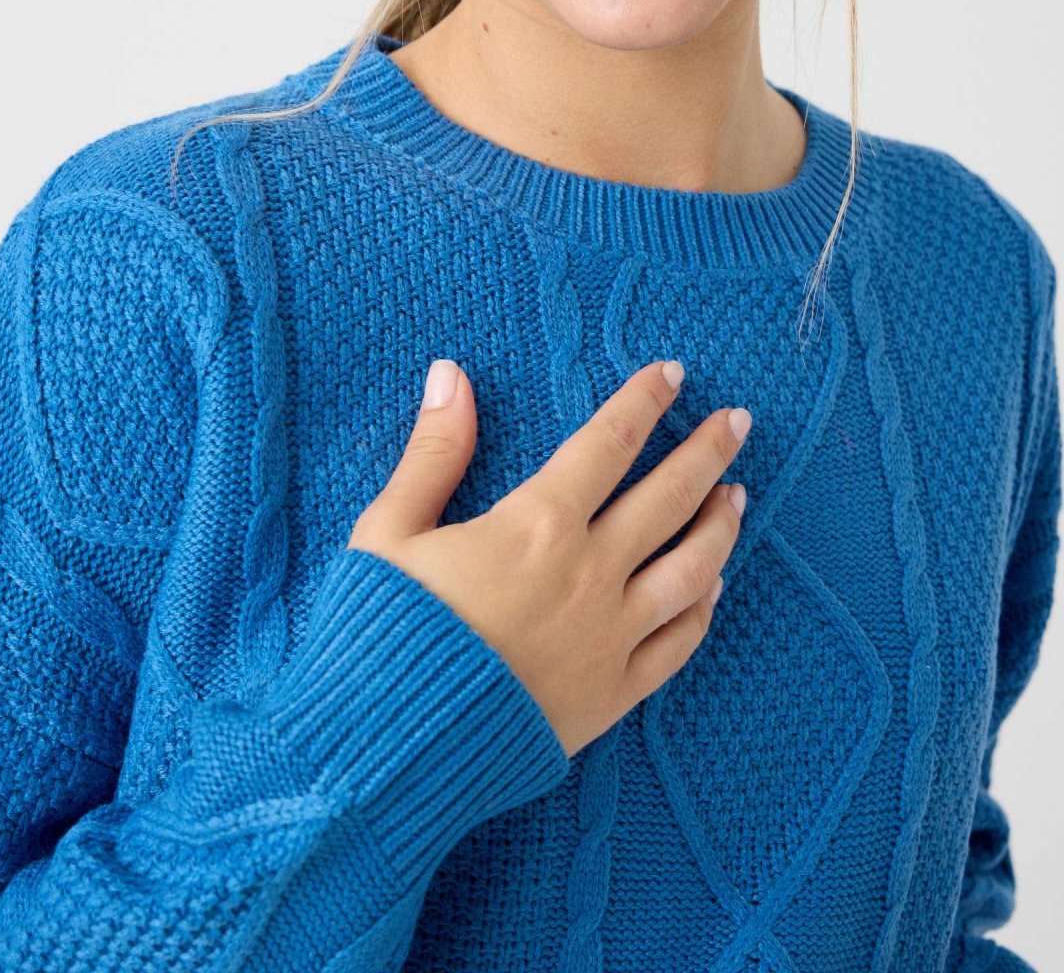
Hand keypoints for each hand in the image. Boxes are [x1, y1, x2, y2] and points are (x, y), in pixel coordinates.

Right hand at [347, 358, 748, 758]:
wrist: (390, 746)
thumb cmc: (383, 631)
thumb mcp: (390, 529)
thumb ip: (433, 451)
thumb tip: (451, 375)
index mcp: (536, 526)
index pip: (608, 443)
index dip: (644, 402)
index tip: (673, 374)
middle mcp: (588, 575)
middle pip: (669, 499)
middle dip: (707, 453)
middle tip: (739, 422)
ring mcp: (609, 638)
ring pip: (691, 570)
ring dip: (720, 527)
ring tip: (739, 497)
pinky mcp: (611, 695)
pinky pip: (677, 646)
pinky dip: (703, 610)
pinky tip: (714, 588)